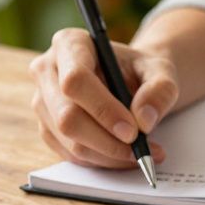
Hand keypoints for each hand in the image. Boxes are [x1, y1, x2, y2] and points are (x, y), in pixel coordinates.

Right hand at [30, 28, 178, 167]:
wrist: (131, 80)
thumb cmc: (141, 70)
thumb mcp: (162, 71)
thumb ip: (160, 90)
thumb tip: (144, 120)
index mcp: (70, 43)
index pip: (75, 80)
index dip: (103, 109)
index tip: (132, 130)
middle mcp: (47, 70)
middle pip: (67, 116)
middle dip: (107, 141)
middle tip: (140, 150)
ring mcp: (42, 102)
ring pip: (70, 141)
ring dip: (109, 155)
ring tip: (142, 153)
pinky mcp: (47, 128)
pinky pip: (71, 155)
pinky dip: (102, 161)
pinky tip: (125, 156)